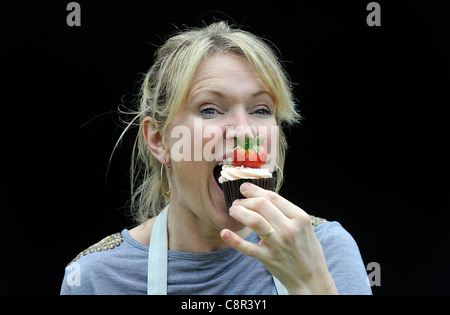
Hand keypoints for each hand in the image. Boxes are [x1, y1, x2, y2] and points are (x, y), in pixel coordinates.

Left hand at [220, 182, 337, 294]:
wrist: (311, 278)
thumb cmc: (306, 250)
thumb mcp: (304, 227)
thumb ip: (288, 213)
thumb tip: (264, 197)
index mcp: (299, 217)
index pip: (273, 197)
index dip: (255, 190)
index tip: (244, 188)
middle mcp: (289, 228)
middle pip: (261, 205)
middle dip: (245, 200)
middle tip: (237, 203)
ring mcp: (278, 244)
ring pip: (254, 221)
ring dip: (239, 212)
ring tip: (233, 211)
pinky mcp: (268, 258)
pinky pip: (248, 247)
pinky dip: (234, 240)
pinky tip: (225, 232)